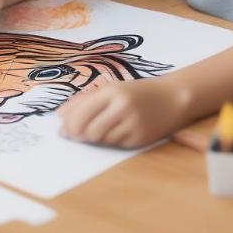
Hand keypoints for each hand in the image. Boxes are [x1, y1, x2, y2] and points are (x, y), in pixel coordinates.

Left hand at [58, 75, 189, 148]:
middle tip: (71, 136)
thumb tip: (60, 116)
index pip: (82, 113)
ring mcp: (132, 124)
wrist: (173, 98)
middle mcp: (122, 107)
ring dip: (92, 138)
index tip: (62, 129)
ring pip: (101, 139)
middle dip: (77, 135)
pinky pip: (115, 145)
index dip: (69, 124)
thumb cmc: (138, 92)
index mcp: (112, 91)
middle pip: (89, 130)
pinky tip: (110, 133)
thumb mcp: (112, 88)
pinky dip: (108, 141)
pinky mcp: (140, 139)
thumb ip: (86, 100)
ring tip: (91, 132)